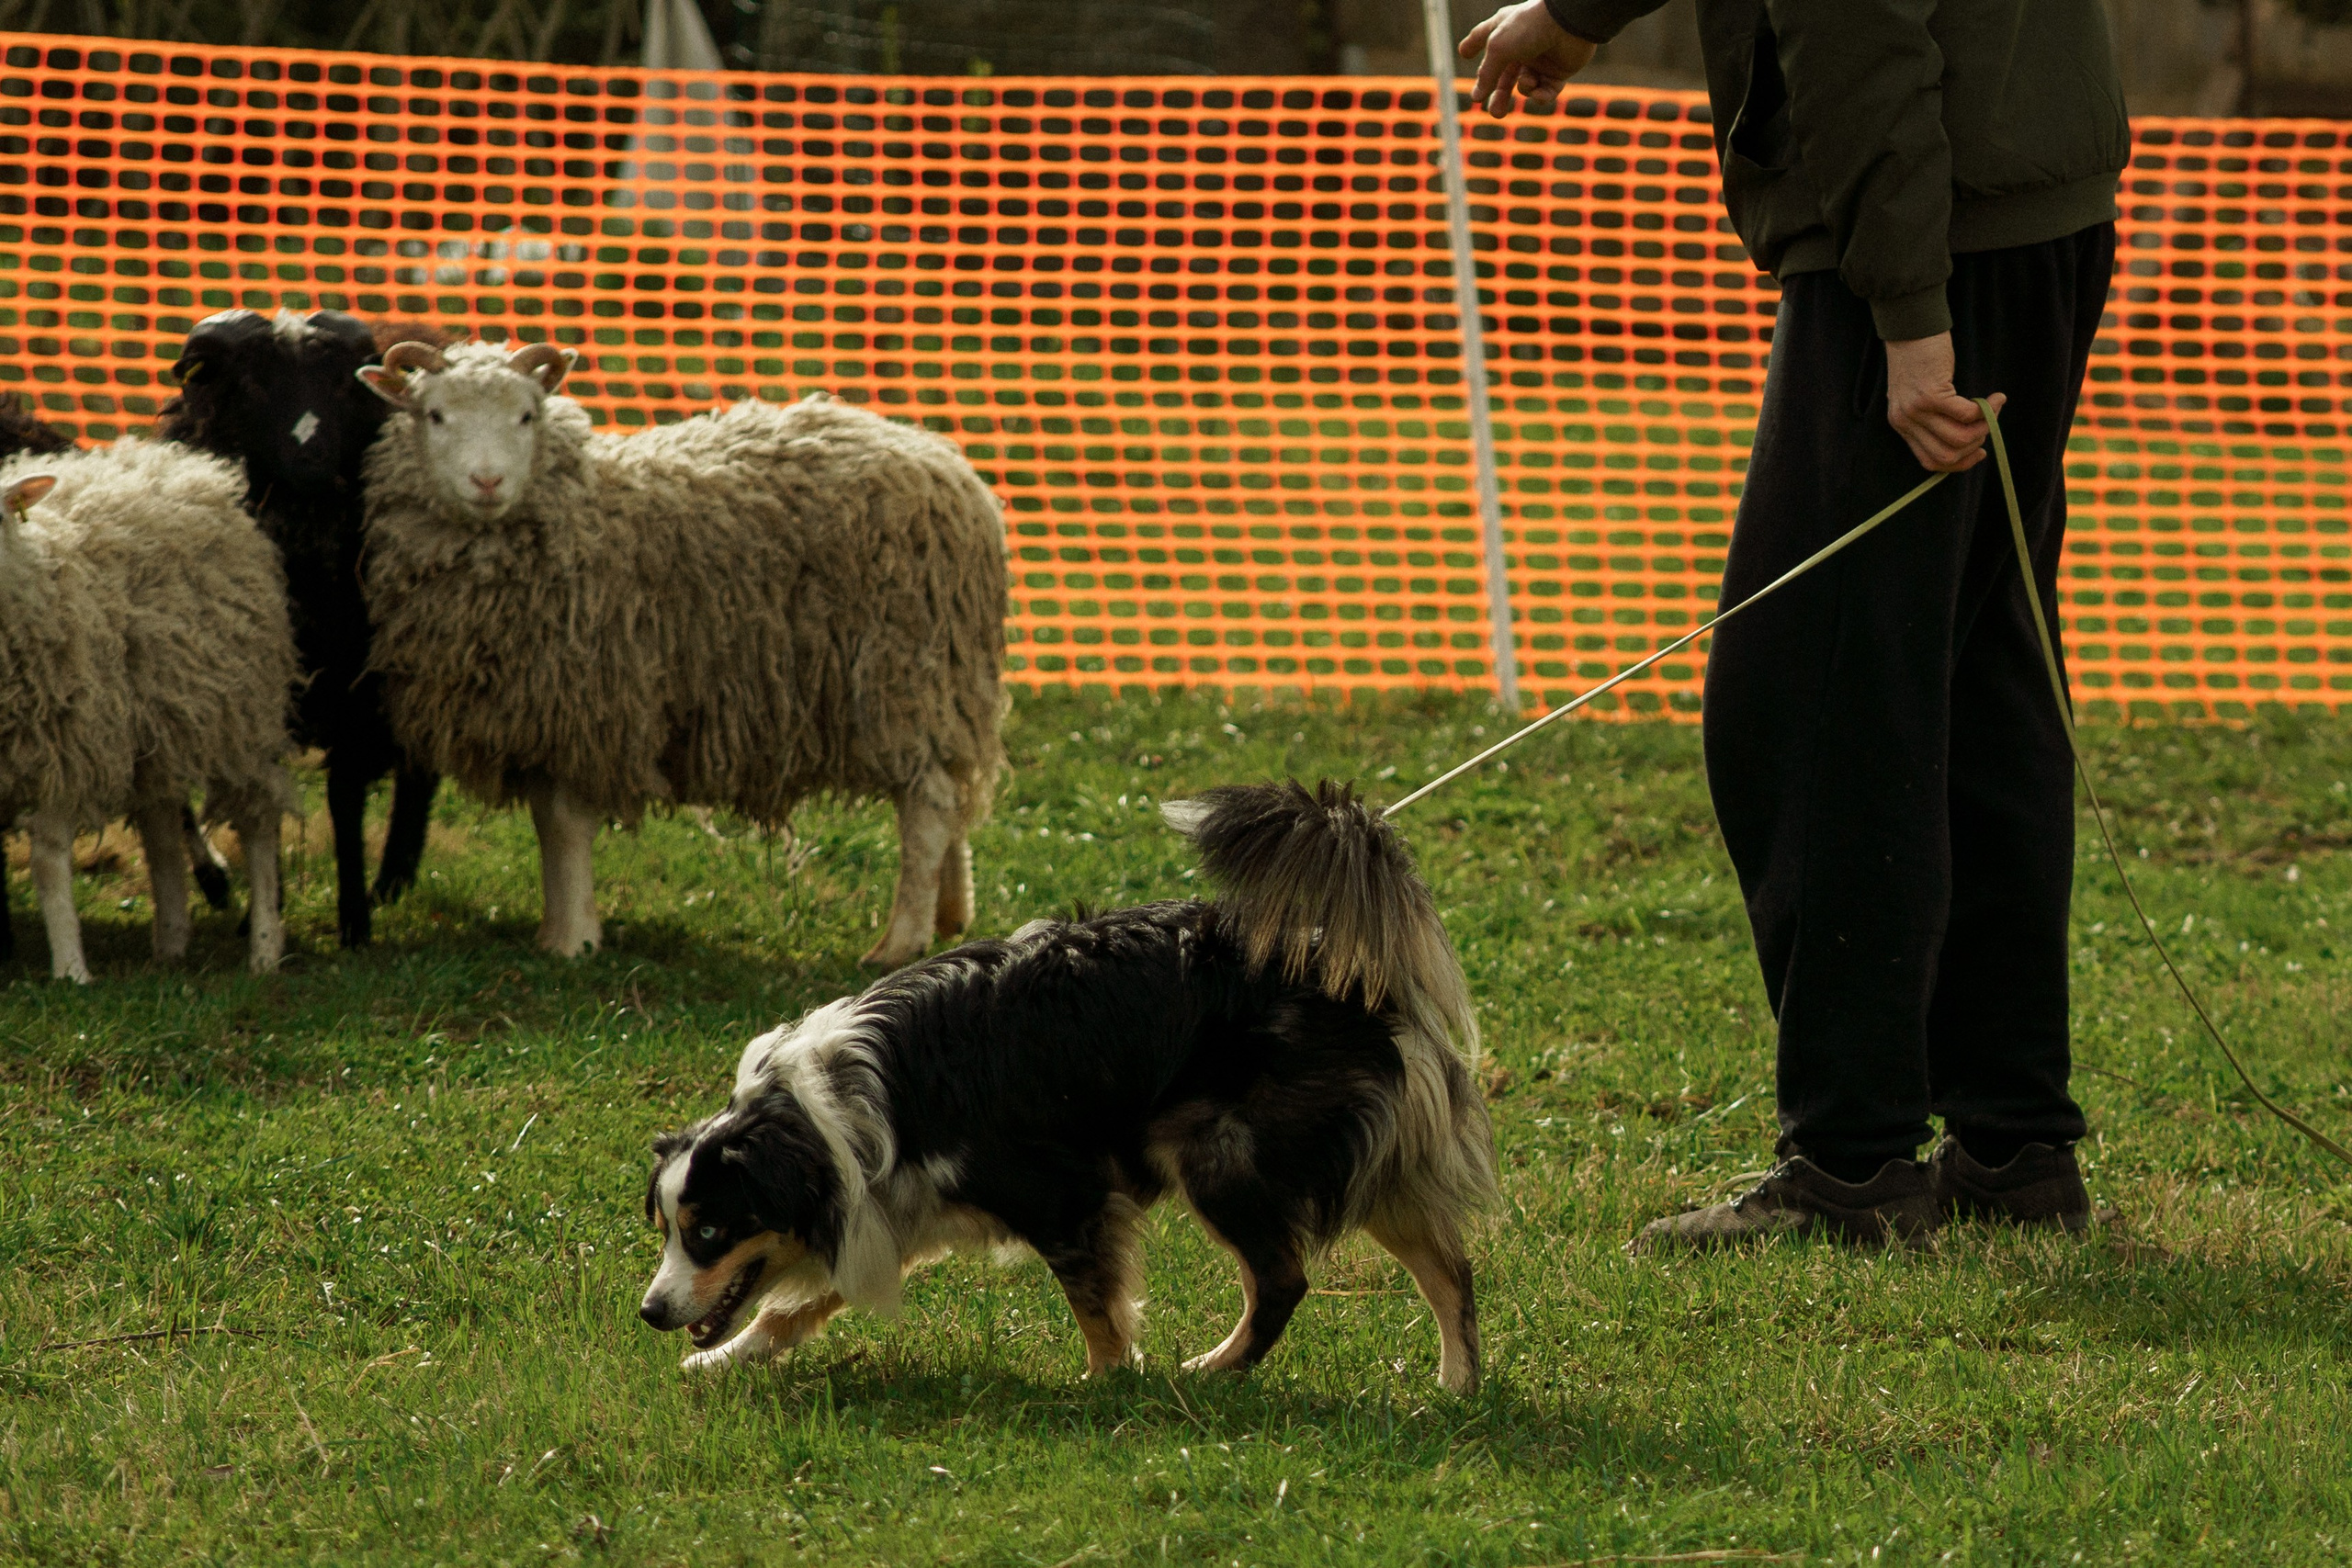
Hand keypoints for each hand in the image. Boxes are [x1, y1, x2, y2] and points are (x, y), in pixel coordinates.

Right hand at [1457, 0, 1596, 117]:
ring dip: (1525, 89)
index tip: (1465, 52)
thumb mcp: (1499, 49)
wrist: (1568, 23)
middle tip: (1496, 113)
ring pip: (1525, 86)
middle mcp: (1521, 46)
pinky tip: (1540, 91)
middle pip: (1505, 76)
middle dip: (1499, 96)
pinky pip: (1546, 91)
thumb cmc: (1529, 27)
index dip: (1473, 44)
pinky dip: (1541, 95)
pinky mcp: (1559, 71)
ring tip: (1528, 82)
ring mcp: (1541, 59)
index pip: (1483, 37)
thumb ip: (1487, 74)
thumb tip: (1476, 98)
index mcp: (1504, 32)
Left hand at [1884, 332, 2006, 472]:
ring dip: (1984, 428)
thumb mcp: (1917, 395)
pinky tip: (1995, 398)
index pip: (1930, 461)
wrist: (1910, 329)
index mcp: (1902, 426)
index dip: (1959, 463)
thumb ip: (1931, 417)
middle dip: (1974, 447)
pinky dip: (1986, 410)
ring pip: (1958, 438)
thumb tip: (1967, 438)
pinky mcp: (1931, 395)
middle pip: (1946, 455)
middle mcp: (1906, 422)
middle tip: (1987, 427)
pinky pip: (1966, 415)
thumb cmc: (1919, 359)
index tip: (1979, 452)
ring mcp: (1917, 410)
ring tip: (1993, 409)